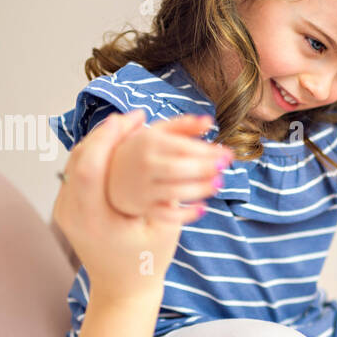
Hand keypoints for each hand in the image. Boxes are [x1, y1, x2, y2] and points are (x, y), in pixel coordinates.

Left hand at [53, 111, 213, 301]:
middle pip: (80, 157)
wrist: (122, 290)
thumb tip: (179, 160)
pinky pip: (79, 170)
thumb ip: (166, 198)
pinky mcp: (70, 207)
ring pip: (77, 161)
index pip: (90, 167)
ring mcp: (66, 209)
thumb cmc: (146, 265)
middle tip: (136, 117)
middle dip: (107, 132)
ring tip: (129, 125)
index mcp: (92, 219)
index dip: (109, 138)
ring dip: (102, 140)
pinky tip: (118, 143)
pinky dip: (98, 153)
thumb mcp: (163, 232)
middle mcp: (71, 211)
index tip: (134, 120)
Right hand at [107, 115, 229, 218]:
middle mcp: (145, 166)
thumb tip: (209, 121)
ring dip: (200, 189)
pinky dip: (186, 214)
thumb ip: (183, 125)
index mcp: (149, 143)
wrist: (108, 173)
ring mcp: (143, 189)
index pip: (182, 147)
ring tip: (219, 183)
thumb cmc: (141, 150)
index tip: (228, 153)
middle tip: (225, 166)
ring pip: (175, 192)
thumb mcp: (157, 132)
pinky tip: (203, 208)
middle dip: (205, 169)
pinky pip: (167, 215)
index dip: (208, 151)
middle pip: (179, 169)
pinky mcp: (144, 208)